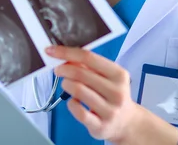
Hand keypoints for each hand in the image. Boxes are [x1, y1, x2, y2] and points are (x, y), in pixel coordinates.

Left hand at [46, 45, 177, 144]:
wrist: (126, 123)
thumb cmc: (111, 95)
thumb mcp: (107, 77)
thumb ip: (88, 66)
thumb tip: (64, 56)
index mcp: (119, 75)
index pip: (88, 57)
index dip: (66, 52)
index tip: (51, 50)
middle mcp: (116, 92)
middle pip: (80, 73)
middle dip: (63, 69)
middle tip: (58, 70)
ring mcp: (109, 110)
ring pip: (77, 90)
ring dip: (66, 84)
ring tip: (67, 85)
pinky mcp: (100, 126)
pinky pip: (77, 110)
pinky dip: (71, 103)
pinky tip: (73, 102)